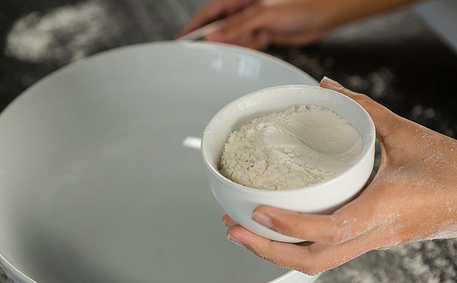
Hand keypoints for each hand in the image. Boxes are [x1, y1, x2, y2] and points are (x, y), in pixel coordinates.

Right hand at [178, 0, 416, 49]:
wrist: (324, 13)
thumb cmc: (298, 4)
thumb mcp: (262, 13)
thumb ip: (236, 26)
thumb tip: (212, 37)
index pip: (208, 14)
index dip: (193, 27)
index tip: (180, 42)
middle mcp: (243, 10)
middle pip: (219, 28)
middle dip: (215, 41)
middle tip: (205, 55)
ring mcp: (252, 22)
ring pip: (233, 39)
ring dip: (235, 47)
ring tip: (239, 48)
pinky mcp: (263, 33)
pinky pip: (247, 45)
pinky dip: (249, 49)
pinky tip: (256, 46)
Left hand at [223, 76, 456, 274]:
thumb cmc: (450, 171)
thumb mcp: (405, 135)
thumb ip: (363, 110)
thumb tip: (328, 88)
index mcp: (383, 209)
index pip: (330, 228)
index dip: (291, 225)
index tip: (257, 212)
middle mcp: (373, 234)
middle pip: (312, 260)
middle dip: (266, 250)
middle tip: (232, 229)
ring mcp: (369, 243)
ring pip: (316, 263)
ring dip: (275, 252)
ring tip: (243, 232)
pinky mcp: (367, 242)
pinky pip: (324, 253)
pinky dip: (293, 246)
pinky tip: (275, 231)